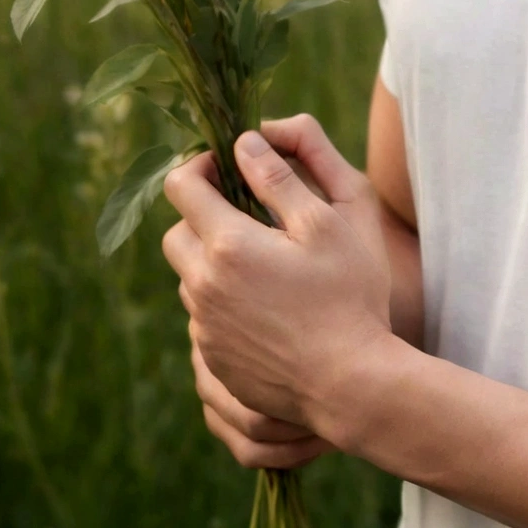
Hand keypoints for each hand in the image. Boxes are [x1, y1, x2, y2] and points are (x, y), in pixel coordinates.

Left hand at [162, 116, 396, 450]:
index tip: (230, 164)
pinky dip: (224, 303)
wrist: (351, 383)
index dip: (202, 164)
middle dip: (203, 214)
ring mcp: (206, 329)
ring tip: (266, 264)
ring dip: (213, 261)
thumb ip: (280, 177)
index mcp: (228, 244)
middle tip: (249, 214)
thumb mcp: (327, 222)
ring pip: (190, 278)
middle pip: (176, 233)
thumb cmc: (349, 296)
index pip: (182, 185)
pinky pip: (204, 318)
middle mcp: (203, 286)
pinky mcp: (216, 361)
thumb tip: (245, 143)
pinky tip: (268, 307)